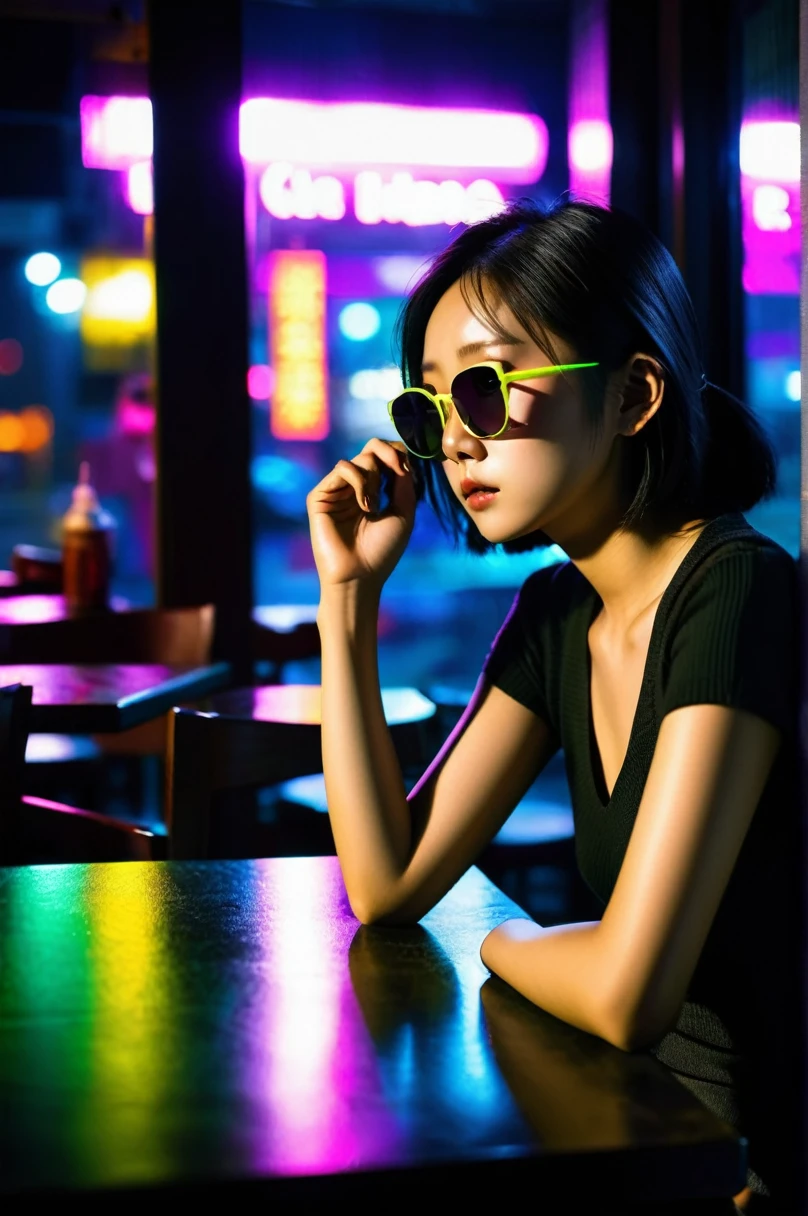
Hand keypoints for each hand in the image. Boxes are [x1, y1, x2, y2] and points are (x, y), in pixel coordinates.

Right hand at [307, 438, 415, 589]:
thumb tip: (400, 454)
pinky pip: (343, 469)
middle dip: (388, 456)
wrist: (361, 575)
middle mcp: (353, 488)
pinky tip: (364, 505)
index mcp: (372, 491)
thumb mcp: (403, 512)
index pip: (383, 456)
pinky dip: (359, 481)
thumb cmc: (383, 550)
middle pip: (371, 450)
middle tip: (398, 472)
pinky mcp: (320, 496)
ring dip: (374, 478)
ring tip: (373, 506)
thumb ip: (403, 481)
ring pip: (360, 459)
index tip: (406, 469)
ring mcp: (336, 491)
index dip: (396, 454)